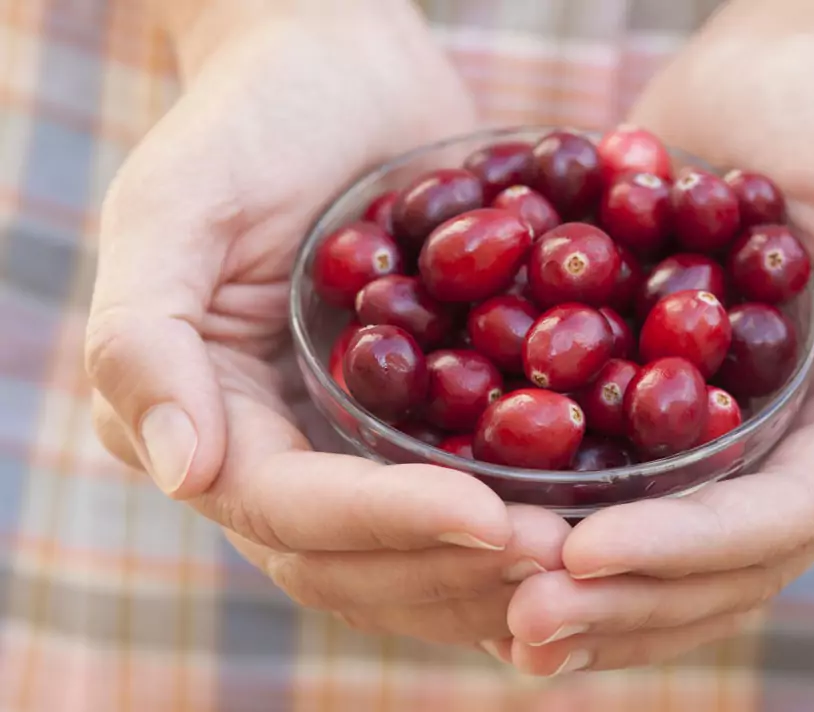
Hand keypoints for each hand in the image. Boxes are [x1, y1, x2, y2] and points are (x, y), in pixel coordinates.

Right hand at [85, 1, 569, 649]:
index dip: (387, 524)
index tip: (491, 521)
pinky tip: (593, 533)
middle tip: (565, 557)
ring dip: (497, 573)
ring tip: (592, 559)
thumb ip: (146, 335)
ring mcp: (349, 447)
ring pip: (414, 557)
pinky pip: (464, 496)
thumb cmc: (250, 119)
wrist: (342, 73)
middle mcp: (274, 455)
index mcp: (207, 420)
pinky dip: (519, 526)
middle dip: (454, 568)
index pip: (292, 510)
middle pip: (355, 562)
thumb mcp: (176, 204)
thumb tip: (182, 474)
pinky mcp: (414, 426)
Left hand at [505, 30, 813, 673]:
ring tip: (490, 621)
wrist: (763, 86)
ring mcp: (703, 437)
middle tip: (521, 626)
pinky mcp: (639, 404)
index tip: (588, 554)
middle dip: (619, 600)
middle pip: (705, 562)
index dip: (688, 550)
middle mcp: (773, 450)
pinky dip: (541, 523)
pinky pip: (594, 480)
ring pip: (645, 544)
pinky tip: (470, 551)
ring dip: (573, 592)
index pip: (774, 519)